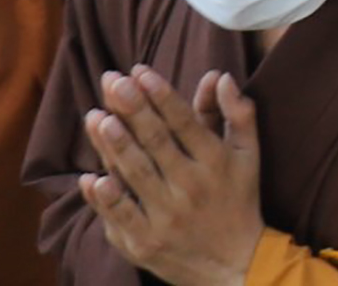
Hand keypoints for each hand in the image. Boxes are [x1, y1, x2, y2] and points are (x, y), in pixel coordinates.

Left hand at [70, 66, 265, 285]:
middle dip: (132, 109)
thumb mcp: (248, 155)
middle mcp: (190, 187)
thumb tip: (220, 76)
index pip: (184, 121)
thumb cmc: (239, 201)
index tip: (140, 71)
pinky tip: (89, 178)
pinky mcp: (145, 243)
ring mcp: (166, 217)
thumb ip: (238, 113)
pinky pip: (121, 216)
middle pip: (156, 142)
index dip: (161, 95)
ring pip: (135, 175)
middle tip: (112, 82)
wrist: (235, 265)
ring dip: (114, 145)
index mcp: (215, 162)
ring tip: (96, 117)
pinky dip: (105, 199)